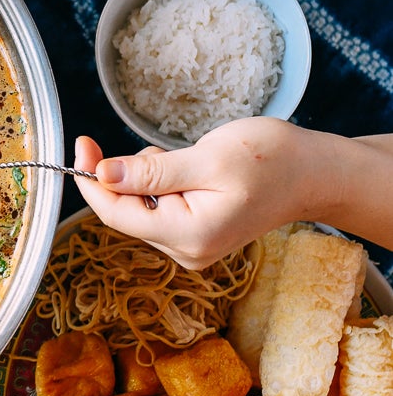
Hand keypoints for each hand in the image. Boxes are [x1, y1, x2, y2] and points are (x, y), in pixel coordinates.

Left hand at [73, 121, 318, 268]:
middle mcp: (187, 250)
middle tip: (132, 145)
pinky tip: (187, 170)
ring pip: (142, 211)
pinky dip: (161, 185)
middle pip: (126, 214)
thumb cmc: (272, 160)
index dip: (92, 181)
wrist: (315, 173)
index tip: (81, 145)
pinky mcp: (198, 236)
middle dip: (121, 178)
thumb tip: (103, 175)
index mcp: (188, 235)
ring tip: (185, 160)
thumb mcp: (207, 158)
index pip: (117, 215)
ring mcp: (192, 247)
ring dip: (146, 179)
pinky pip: (160, 210)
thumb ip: (152, 171)